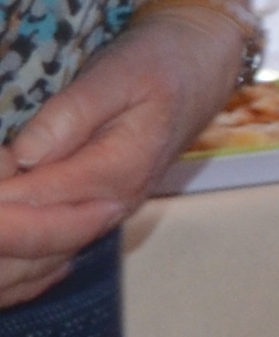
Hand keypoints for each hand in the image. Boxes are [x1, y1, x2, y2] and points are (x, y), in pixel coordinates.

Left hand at [0, 0, 247, 306]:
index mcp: (119, 170)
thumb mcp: (119, 72)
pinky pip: (47, 264)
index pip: (38, 201)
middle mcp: (112, 205)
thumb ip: (72, 113)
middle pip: (35, 245)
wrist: (199, 68)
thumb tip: (22, 155)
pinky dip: (14, 273)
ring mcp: (102, 216)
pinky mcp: (92, 217)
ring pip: (38, 264)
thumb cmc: (157, 63)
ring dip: (1, 259)